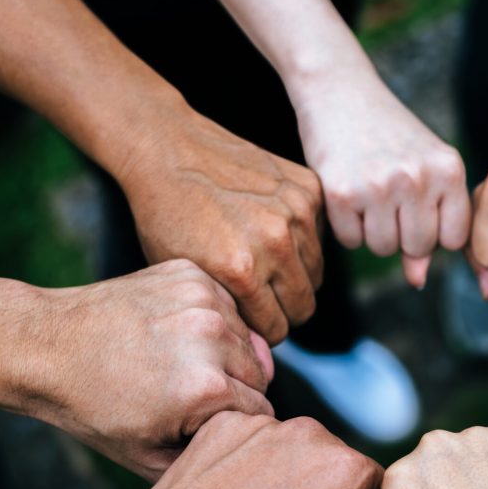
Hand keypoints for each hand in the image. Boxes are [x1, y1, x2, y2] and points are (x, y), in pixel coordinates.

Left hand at [30, 259, 274, 480]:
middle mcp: (212, 337)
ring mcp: (202, 299)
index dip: (234, 423)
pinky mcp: (190, 273)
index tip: (203, 422)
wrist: (47, 346)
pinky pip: (227, 305)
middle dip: (235, 388)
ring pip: (247, 337)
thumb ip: (208, 456)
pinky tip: (175, 333)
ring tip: (182, 364)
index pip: (261, 411)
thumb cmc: (94, 407)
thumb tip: (249, 447)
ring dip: (226, 353)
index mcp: (206, 388)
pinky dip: (211, 320)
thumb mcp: (149, 458)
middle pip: (261, 374)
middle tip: (191, 394)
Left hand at [119, 110, 323, 343]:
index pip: (276, 329)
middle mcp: (275, 241)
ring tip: (265, 264)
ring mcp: (296, 211)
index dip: (261, 329)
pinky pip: (320, 236)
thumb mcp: (184, 275)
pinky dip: (302, 239)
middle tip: (262, 297)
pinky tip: (272, 230)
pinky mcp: (308, 188)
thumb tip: (256, 339)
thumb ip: (224, 308)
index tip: (249, 319)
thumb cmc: (167, 215)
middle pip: (304, 306)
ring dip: (295, 275)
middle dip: (283, 310)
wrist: (168, 149)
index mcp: (240, 269)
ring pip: (316, 273)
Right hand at [293, 72, 469, 287]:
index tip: (420, 210)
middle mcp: (418, 178)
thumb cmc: (389, 134)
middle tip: (389, 198)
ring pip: (384, 248)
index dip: (435, 233)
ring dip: (373, 232)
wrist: (340, 90)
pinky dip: (346, 226)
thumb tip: (418, 280)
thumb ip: (433, 221)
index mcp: (449, 170)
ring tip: (368, 193)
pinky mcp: (342, 192)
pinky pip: (351, 241)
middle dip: (403, 234)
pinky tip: (347, 192)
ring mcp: (380, 185)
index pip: (454, 239)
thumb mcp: (423, 168)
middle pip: (419, 247)